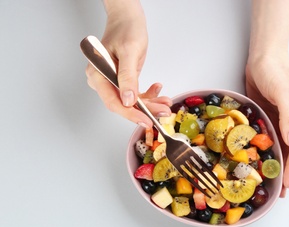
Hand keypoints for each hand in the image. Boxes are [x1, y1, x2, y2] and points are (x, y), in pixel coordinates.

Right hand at [85, 1, 171, 127]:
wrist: (128, 19)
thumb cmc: (126, 30)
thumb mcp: (130, 52)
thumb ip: (128, 77)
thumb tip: (127, 100)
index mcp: (97, 75)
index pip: (113, 102)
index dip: (130, 114)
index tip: (146, 120)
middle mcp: (102, 80)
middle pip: (123, 103)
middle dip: (145, 109)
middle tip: (163, 112)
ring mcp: (112, 81)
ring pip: (131, 101)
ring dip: (150, 103)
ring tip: (165, 102)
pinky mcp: (122, 81)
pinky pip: (134, 94)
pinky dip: (148, 95)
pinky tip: (157, 89)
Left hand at [245, 54, 288, 196]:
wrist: (263, 57)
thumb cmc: (276, 71)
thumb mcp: (284, 93)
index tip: (287, 184)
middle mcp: (288, 122)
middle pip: (288, 151)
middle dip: (284, 170)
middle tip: (277, 190)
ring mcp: (274, 119)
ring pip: (275, 146)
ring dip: (272, 162)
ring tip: (265, 180)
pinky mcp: (262, 116)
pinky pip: (262, 137)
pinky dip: (260, 149)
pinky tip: (253, 158)